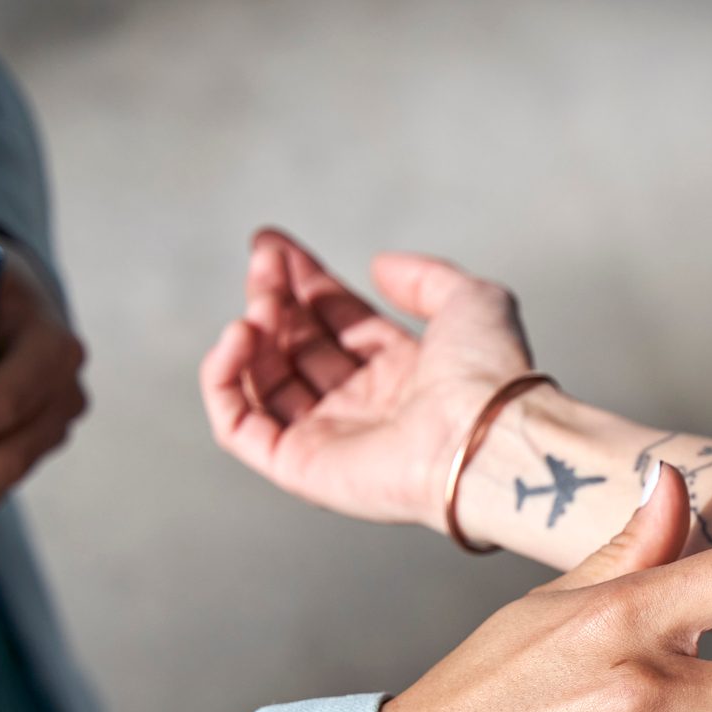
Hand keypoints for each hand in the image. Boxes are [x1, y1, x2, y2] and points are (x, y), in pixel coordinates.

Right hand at [199, 227, 530, 525]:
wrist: (485, 437)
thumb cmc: (488, 375)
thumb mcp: (472, 300)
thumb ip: (426, 276)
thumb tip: (379, 265)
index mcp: (403, 370)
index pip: (335, 319)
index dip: (302, 280)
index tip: (270, 242)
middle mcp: (365, 406)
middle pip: (297, 344)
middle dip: (273, 296)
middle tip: (263, 260)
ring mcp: (331, 438)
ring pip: (264, 381)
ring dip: (252, 333)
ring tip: (260, 306)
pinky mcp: (301, 468)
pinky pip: (238, 426)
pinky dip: (223, 380)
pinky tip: (239, 336)